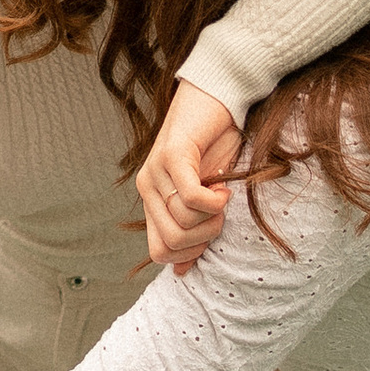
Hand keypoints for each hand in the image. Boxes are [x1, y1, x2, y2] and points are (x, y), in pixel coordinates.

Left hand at [137, 85, 240, 273]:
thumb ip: (194, 228)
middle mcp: (147, 187)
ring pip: (181, 223)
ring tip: (222, 194)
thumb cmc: (216, 146)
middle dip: (204, 237)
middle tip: (220, 214)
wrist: (217, 99)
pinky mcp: (171, 155)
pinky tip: (222, 186)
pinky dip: (213, 201)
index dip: (190, 253)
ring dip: (212, 217)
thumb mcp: (208, 195)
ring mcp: (154, 171)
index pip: (159, 252)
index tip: (212, 232)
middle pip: (170, 243)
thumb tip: (182, 271)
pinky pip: (190, 198)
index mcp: (153, 200)